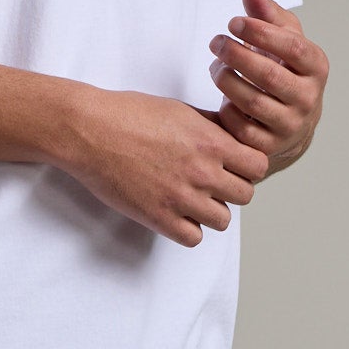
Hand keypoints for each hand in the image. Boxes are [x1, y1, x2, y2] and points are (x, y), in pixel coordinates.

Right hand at [56, 86, 270, 245]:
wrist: (90, 130)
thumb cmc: (129, 114)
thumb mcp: (180, 110)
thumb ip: (211, 126)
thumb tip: (231, 135)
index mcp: (211, 143)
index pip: (258, 166)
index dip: (248, 166)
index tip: (233, 165)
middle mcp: (202, 172)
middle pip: (245, 195)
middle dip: (231, 189)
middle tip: (211, 182)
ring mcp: (181, 198)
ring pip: (222, 220)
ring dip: (211, 211)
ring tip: (192, 199)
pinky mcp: (159, 217)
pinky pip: (193, 238)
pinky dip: (188, 229)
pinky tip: (176, 214)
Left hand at [208, 0, 327, 170]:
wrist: (293, 123)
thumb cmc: (286, 71)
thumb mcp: (283, 40)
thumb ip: (267, 14)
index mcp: (316, 67)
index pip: (292, 46)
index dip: (260, 32)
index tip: (233, 22)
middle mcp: (309, 98)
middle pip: (268, 74)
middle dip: (236, 55)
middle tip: (215, 41)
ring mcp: (290, 125)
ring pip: (252, 101)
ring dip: (226, 79)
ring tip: (216, 66)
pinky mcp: (270, 146)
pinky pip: (241, 127)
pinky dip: (227, 109)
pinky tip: (223, 96)